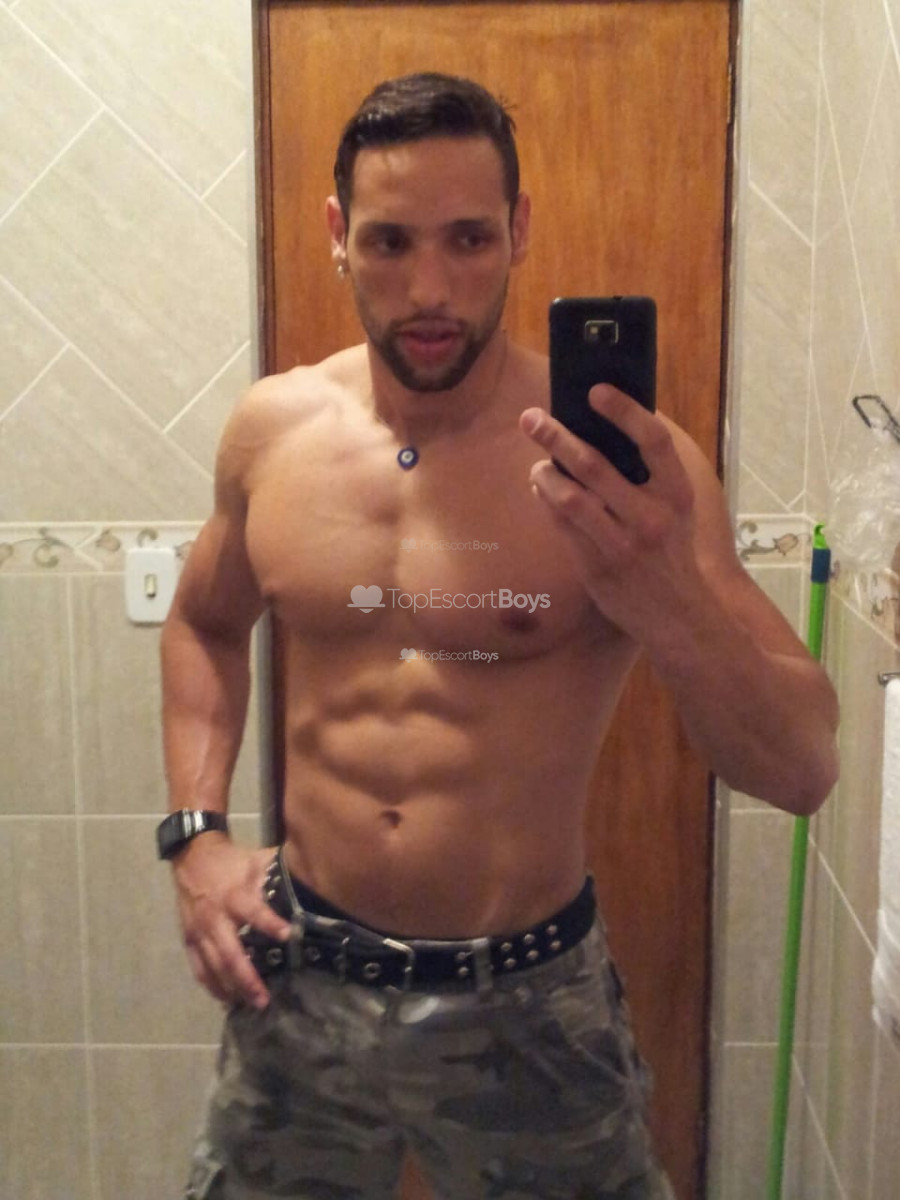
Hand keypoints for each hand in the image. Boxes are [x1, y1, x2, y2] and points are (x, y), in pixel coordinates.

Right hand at [171, 834, 291, 1009]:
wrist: (192, 857)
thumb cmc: (232, 862)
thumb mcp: (255, 861)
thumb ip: (277, 873)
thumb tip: (312, 880)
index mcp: (234, 895)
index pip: (253, 912)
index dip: (270, 923)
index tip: (289, 935)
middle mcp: (215, 917)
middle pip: (229, 953)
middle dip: (247, 978)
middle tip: (264, 1000)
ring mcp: (199, 931)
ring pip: (213, 966)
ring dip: (231, 988)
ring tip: (249, 1004)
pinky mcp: (189, 939)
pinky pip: (199, 968)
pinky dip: (212, 986)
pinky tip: (226, 999)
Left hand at [520, 385, 700, 637]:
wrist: (683, 617)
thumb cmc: (674, 555)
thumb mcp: (676, 512)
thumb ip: (648, 477)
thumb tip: (602, 432)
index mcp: (677, 494)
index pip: (653, 440)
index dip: (624, 411)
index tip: (595, 391)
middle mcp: (652, 517)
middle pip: (595, 465)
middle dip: (556, 436)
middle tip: (531, 418)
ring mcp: (624, 545)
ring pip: (570, 498)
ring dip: (545, 473)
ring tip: (538, 464)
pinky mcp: (599, 568)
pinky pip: (562, 526)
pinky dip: (546, 501)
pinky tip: (541, 489)